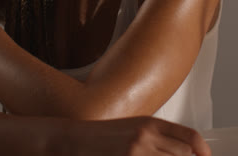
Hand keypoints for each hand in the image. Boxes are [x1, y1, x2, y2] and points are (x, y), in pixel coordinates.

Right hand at [46, 115, 210, 155]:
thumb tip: (184, 151)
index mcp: (150, 123)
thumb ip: (158, 138)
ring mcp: (137, 152)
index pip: (190, 137)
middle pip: (184, 155)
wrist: (73, 140)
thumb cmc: (103, 137)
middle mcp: (146, 136)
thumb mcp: (134, 129)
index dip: (202, 151)